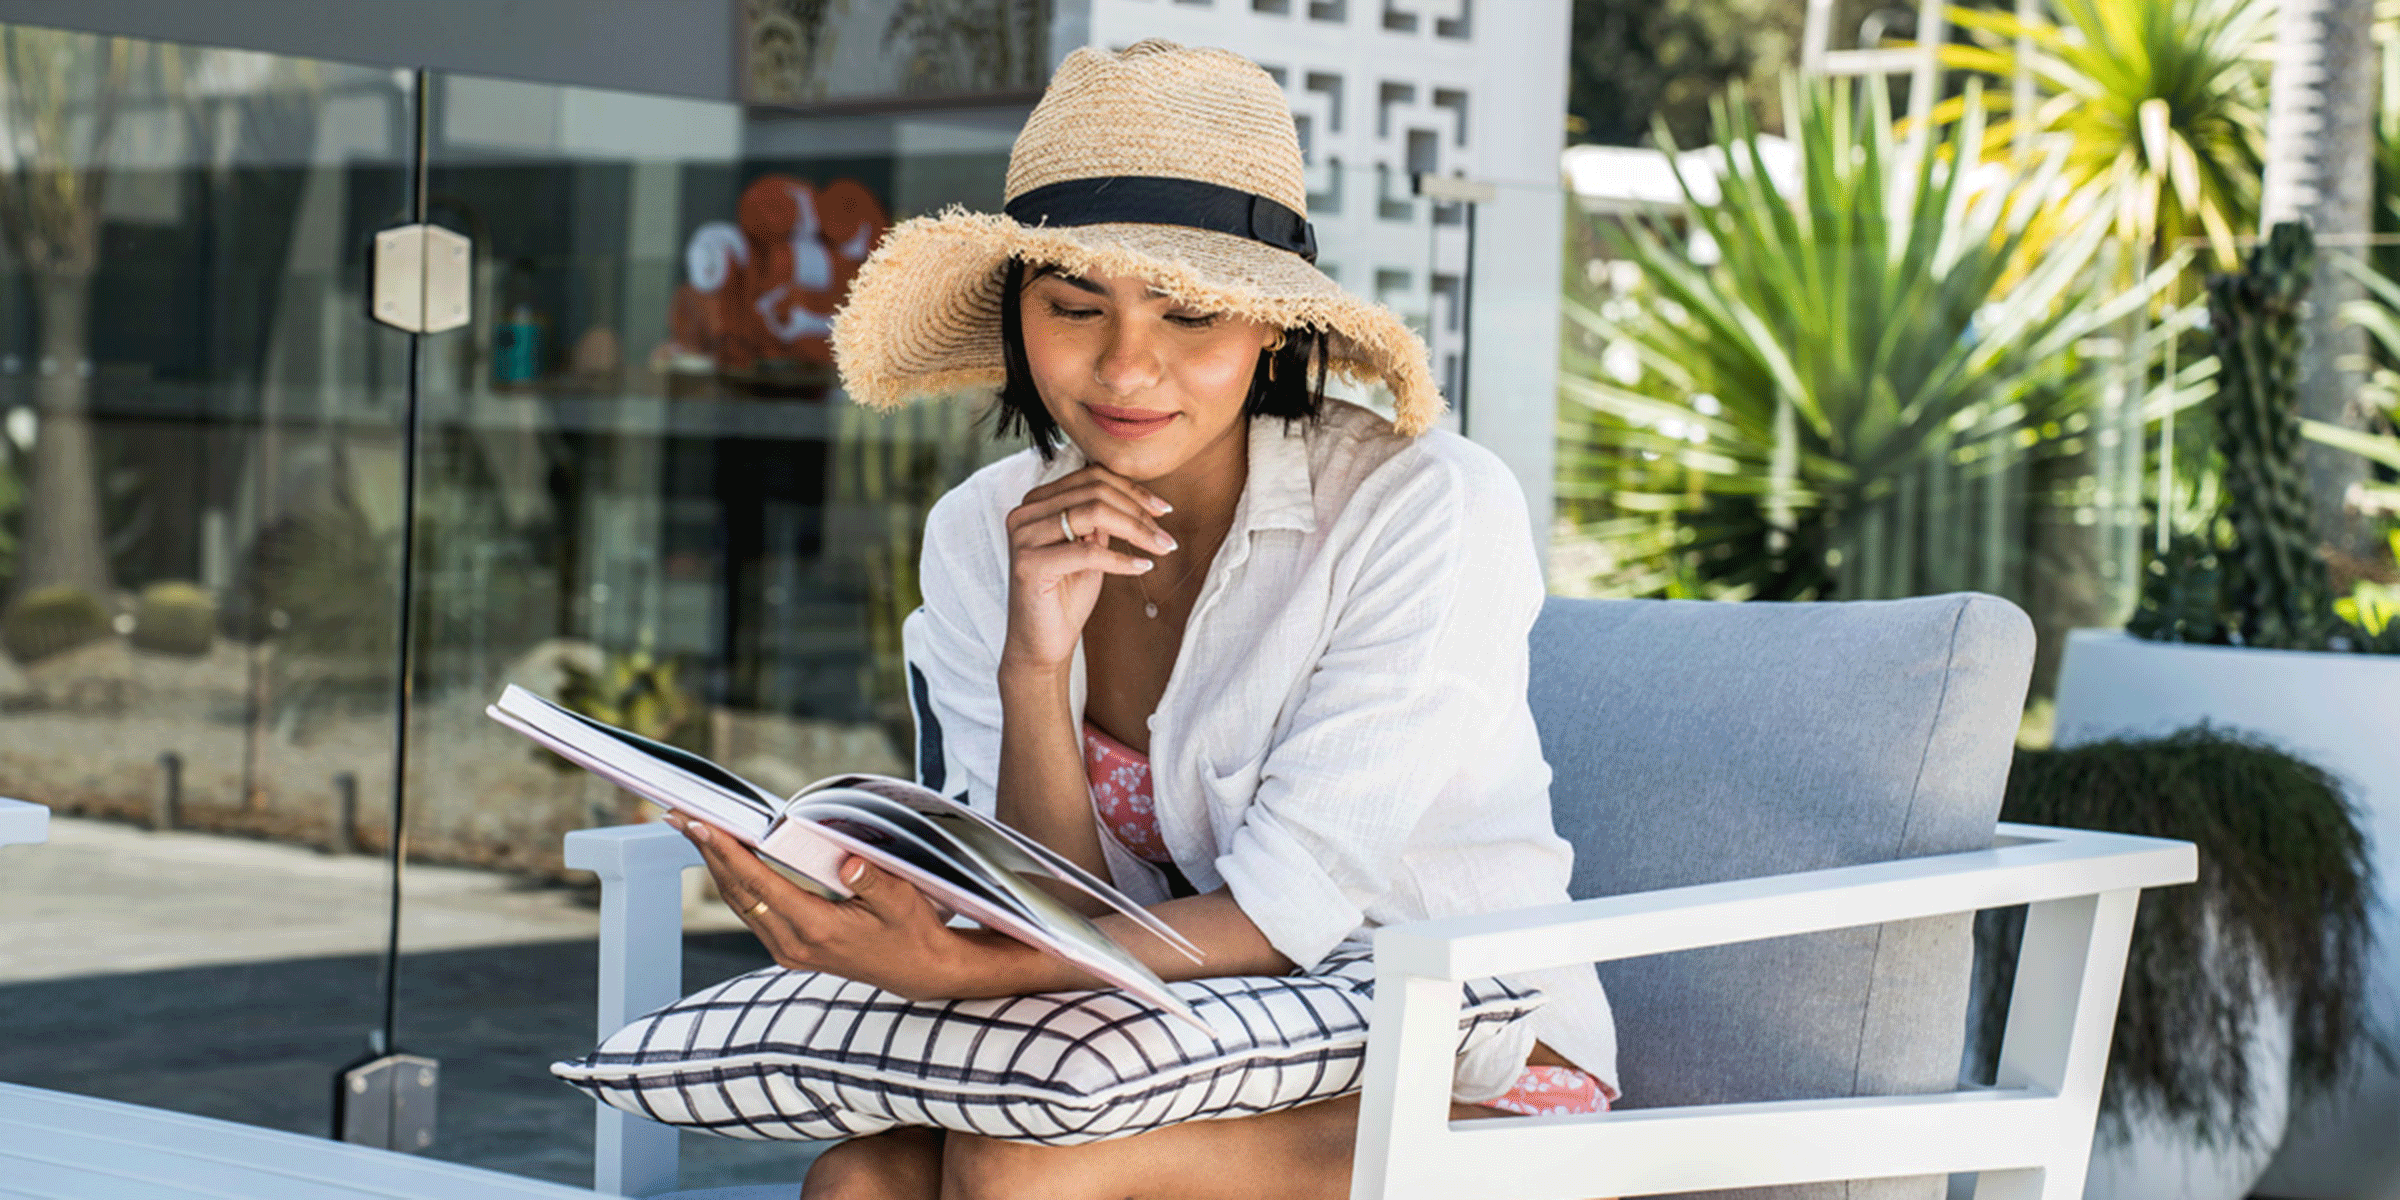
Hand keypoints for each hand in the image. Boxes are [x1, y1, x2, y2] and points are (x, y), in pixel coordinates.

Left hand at [665, 813, 991, 1000]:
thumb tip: (850, 862)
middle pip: (737, 891)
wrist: (921, 972)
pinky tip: (729, 857)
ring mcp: (788, 949)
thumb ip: (875, 883)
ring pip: (740, 901)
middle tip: (679, 817)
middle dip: (707, 851)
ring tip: (694, 830)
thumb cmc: (914, 932)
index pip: (759, 884)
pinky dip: (736, 880)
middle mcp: (793, 944)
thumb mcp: (903, 902)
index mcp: (815, 929)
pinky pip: (752, 909)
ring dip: (716, 865)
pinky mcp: (791, 947)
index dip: (726, 852)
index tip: (700, 825)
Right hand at [1001, 465, 1176, 670]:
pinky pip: (1087, 551)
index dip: (1132, 490)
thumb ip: (1101, 519)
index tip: (1163, 509)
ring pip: (1093, 514)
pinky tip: (1142, 568)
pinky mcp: (1029, 564)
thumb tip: (1136, 498)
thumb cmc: (1066, 595)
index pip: (1090, 477)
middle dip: (1138, 512)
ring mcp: (1023, 536)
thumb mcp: (1089, 547)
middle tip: (1166, 536)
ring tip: (1161, 548)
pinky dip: (1121, 559)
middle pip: (1094, 492)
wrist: (1042, 642)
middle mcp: (1024, 513)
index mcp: (1037, 502)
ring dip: (1136, 531)